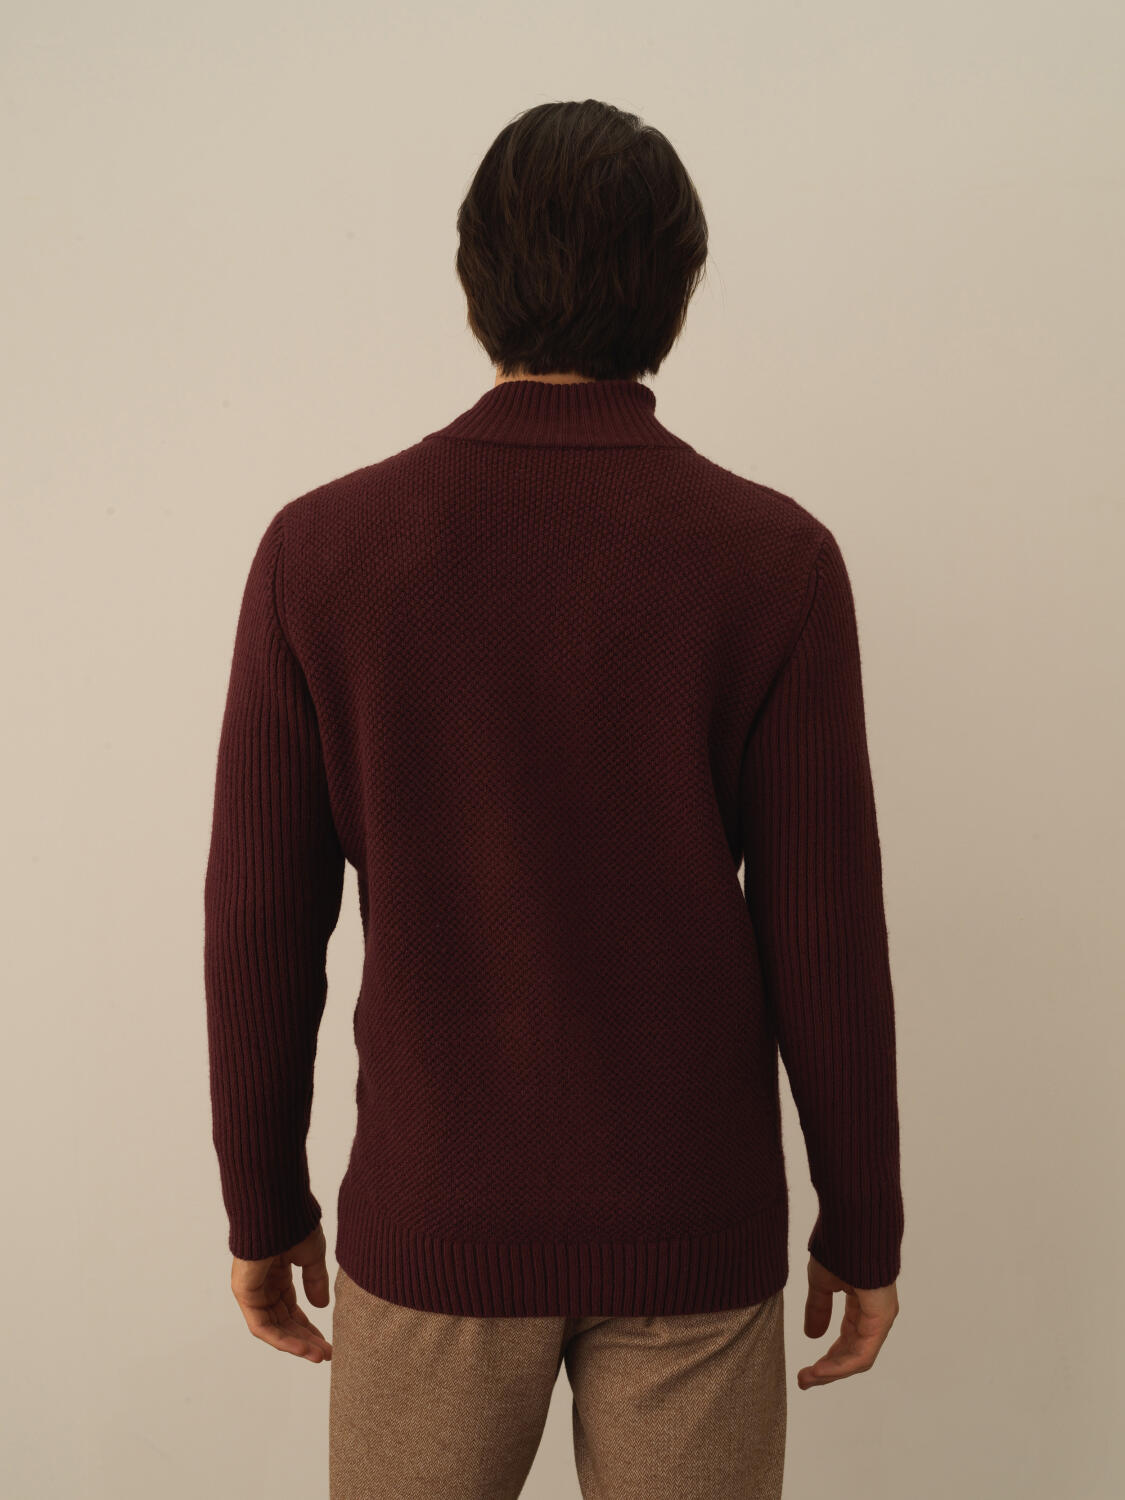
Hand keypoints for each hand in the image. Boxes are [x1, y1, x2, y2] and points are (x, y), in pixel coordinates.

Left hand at [230, 1221, 332, 1361]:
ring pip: (273, 1328)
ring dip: (296, 1344)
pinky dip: (281, 1340)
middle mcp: (263, 1285)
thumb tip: (321, 1306)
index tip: (328, 1341)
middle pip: (284, 1322)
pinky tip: (302, 1348)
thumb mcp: (311, 1256)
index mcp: (277, 1274)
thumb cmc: (294, 1224)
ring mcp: (252, 1290)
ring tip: (318, 1356)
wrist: (278, 1208)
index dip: (309, 1327)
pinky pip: (262, 1325)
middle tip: (327, 1354)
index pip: (291, 1309)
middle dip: (305, 1339)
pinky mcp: (244, 1293)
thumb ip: (315, 1281)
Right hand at [796, 1253, 897, 1387]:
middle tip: (804, 1380)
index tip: (804, 1369)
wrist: (853, 1224)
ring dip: (832, 1371)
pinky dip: (841, 1364)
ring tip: (808, 1378)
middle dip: (827, 1368)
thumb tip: (812, 1335)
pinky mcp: (881, 1319)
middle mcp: (874, 1314)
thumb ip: (818, 1308)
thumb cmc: (839, 1245)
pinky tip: (821, 1369)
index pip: (847, 1338)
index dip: (827, 1356)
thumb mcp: (822, 1282)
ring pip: (858, 1357)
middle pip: (852, 1352)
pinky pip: (862, 1352)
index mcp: (862, 1303)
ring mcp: (880, 1317)